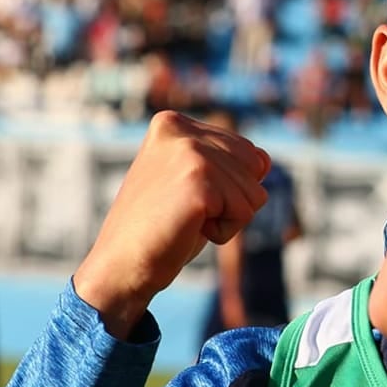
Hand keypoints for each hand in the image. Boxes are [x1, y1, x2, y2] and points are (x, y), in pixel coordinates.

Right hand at [74, 112, 271, 338]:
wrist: (122, 264)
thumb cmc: (161, 227)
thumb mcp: (193, 182)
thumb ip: (226, 161)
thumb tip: (265, 160)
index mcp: (174, 122)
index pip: (247, 152)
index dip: (229, 186)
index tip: (187, 196)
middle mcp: (181, 129)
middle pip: (256, 168)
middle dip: (232, 200)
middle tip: (188, 211)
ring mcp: (190, 152)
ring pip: (254, 193)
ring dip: (228, 218)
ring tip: (186, 220)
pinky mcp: (198, 180)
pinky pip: (245, 212)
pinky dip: (224, 231)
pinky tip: (189, 229)